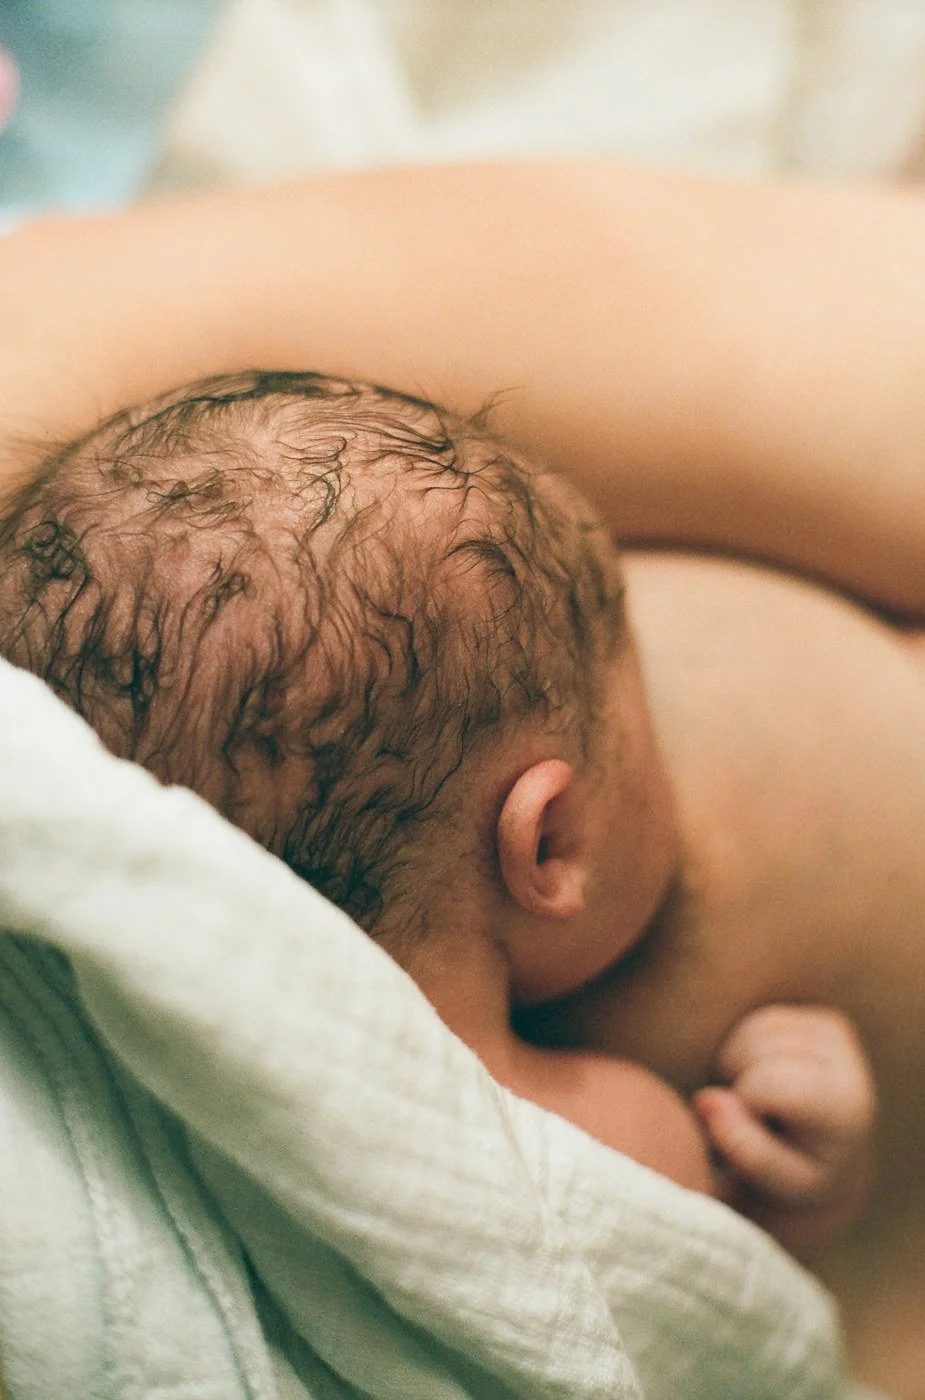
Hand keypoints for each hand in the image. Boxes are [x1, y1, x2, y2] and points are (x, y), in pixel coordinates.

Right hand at [693, 1004, 875, 1257]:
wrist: (839, 1155)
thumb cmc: (803, 1171)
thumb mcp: (779, 1181)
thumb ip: (743, 1148)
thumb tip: (706, 1099)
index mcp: (843, 1107)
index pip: (769, 1082)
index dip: (744, 1104)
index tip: (755, 1131)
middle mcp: (848, 1062)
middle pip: (757, 1049)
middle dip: (740, 1082)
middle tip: (759, 1117)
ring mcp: (837, 1035)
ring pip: (755, 1030)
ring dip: (741, 1065)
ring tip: (762, 1100)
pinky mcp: (823, 1019)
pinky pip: (761, 1020)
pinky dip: (749, 1048)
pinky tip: (766, 1076)